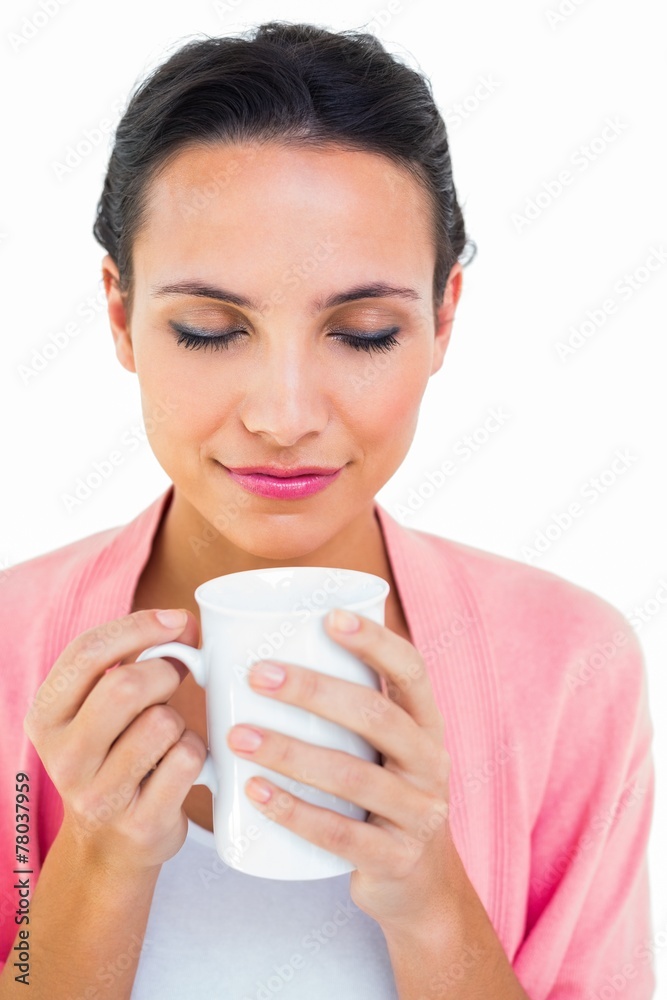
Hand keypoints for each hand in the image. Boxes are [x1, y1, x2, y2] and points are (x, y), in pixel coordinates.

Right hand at [23, 609, 206, 874]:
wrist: (109, 845)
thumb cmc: (114, 755)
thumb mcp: (98, 710)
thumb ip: (128, 662)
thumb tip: (182, 624)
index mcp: (47, 717)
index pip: (88, 652)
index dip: (140, 626)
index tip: (177, 621)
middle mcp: (65, 757)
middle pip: (127, 686)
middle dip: (165, 672)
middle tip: (177, 679)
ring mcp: (100, 794)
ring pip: (162, 722)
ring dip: (180, 719)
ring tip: (168, 735)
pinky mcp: (140, 822)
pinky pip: (187, 758)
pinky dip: (197, 751)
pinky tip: (180, 764)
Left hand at [226, 608, 455, 931]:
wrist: (417, 882)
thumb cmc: (378, 793)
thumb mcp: (382, 749)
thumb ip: (344, 709)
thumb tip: (259, 655)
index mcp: (426, 724)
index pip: (411, 670)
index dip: (375, 641)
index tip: (329, 617)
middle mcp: (430, 763)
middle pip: (376, 716)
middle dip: (313, 691)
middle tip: (257, 674)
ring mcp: (417, 813)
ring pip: (353, 775)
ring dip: (290, 752)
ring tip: (238, 737)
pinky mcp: (394, 859)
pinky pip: (341, 834)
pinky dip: (295, 812)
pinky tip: (255, 793)